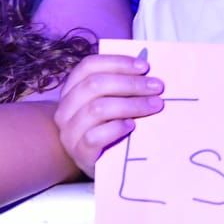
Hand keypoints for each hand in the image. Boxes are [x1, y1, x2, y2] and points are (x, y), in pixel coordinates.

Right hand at [53, 52, 164, 176]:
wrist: (97, 161)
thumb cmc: (109, 126)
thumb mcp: (112, 102)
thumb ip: (122, 86)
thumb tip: (148, 71)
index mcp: (72, 89)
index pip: (89, 66)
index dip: (117, 62)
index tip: (145, 67)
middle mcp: (66, 108)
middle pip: (94, 85)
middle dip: (131, 83)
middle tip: (157, 87)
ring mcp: (70, 132)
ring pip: (96, 109)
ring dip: (131, 104)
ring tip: (155, 105)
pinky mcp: (80, 153)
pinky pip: (94, 137)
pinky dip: (116, 128)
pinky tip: (132, 125)